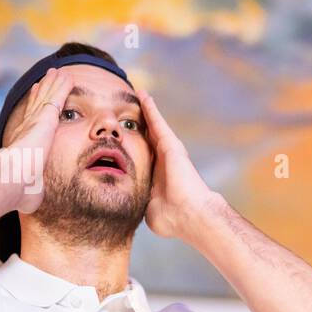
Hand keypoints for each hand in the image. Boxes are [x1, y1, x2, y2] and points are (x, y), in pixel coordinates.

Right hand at [0, 67, 72, 213]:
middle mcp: (28, 130)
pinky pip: (57, 97)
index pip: (31, 125)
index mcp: (25, 146)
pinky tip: (68, 76)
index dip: (34, 113)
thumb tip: (31, 202)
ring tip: (58, 73)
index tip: (37, 105)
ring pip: (46, 97)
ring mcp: (35, 122)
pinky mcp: (45, 119)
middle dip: (43, 93)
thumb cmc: (17, 192)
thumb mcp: (29, 192)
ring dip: (53, 85)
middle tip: (47, 79)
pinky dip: (62, 86)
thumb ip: (32, 192)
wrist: (9, 181)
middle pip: (37, 106)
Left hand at [139, 90, 213, 238]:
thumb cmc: (172, 218)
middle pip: (149, 136)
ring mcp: (169, 152)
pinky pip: (157, 122)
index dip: (132, 145)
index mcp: (156, 175)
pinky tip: (142, 95)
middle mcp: (163, 161)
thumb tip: (131, 205)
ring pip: (153, 125)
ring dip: (146, 110)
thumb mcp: (149, 208)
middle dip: (140, 123)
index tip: (123, 136)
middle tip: (128, 106)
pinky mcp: (171, 145)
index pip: (142, 156)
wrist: (189, 216)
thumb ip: (141, 201)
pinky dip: (150, 108)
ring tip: (137, 93)